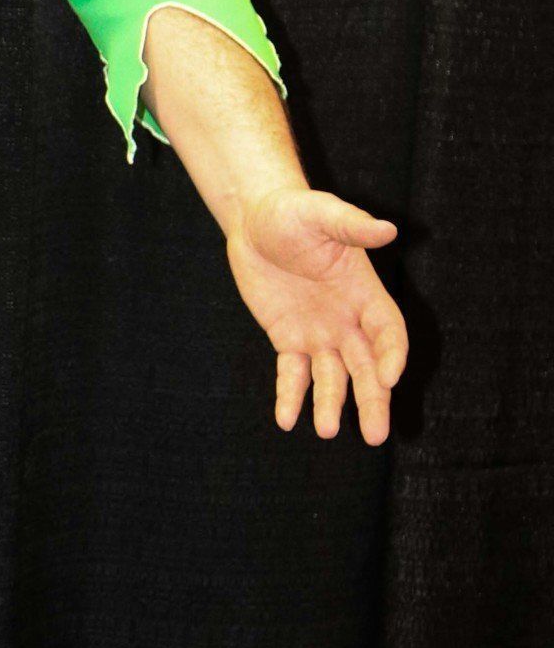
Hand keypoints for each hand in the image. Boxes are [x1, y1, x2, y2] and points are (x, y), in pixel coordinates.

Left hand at [225, 186, 408, 443]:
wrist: (255, 220)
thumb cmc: (294, 212)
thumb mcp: (322, 214)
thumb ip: (352, 226)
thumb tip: (387, 229)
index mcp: (365, 292)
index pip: (388, 332)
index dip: (392, 356)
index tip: (388, 379)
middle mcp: (348, 318)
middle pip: (367, 367)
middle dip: (373, 400)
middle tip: (376, 435)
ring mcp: (319, 331)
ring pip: (332, 376)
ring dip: (331, 404)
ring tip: (326, 430)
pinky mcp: (288, 337)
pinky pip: (292, 373)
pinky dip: (290, 396)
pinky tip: (286, 420)